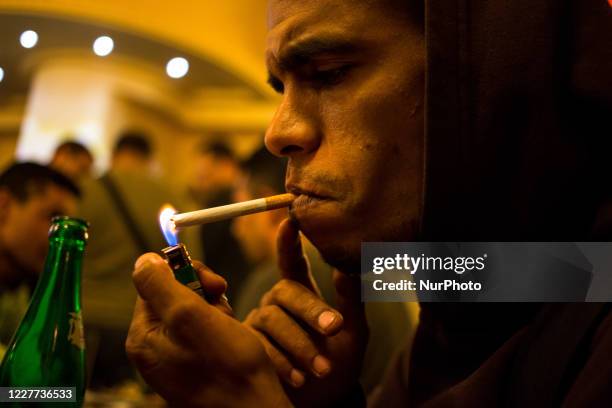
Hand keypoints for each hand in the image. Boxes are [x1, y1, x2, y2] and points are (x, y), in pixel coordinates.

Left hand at [126, 253, 290, 406]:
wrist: (256, 407)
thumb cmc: (229, 368)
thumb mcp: (190, 316)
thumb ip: (160, 285)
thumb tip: (142, 260)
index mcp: (143, 336)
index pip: (155, 283)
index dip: (186, 274)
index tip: (214, 284)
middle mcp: (154, 347)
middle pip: (174, 294)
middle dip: (203, 294)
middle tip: (222, 305)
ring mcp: (175, 356)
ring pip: (193, 310)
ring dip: (215, 309)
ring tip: (230, 326)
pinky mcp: (195, 362)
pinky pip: (204, 330)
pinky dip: (221, 326)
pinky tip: (232, 337)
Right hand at [244, 219, 368, 406]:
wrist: (323, 402)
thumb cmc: (339, 362)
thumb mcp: (355, 332)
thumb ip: (351, 301)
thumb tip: (346, 268)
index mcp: (300, 291)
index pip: (292, 262)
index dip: (288, 242)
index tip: (290, 220)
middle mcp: (275, 302)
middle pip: (285, 292)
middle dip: (310, 310)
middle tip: (334, 328)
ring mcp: (259, 325)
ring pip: (272, 322)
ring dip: (299, 345)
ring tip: (321, 369)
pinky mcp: (249, 350)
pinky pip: (259, 348)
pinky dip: (281, 363)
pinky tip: (299, 378)